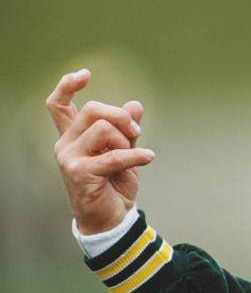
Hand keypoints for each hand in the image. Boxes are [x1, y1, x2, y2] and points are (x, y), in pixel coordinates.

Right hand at [47, 69, 155, 234]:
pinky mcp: (80, 173)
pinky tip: (149, 159)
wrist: (113, 218)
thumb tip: (135, 104)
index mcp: (74, 137)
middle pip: (92, 110)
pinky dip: (136, 156)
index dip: (68, 85)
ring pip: (102, 129)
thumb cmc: (116, 185)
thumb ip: (127, 129)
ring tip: (137, 154)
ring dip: (126, 140)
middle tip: (137, 133)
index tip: (86, 74)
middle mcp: (66, 145)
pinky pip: (114, 155)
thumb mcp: (125, 152)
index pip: (58, 105)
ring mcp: (69, 159)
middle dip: (121, 117)